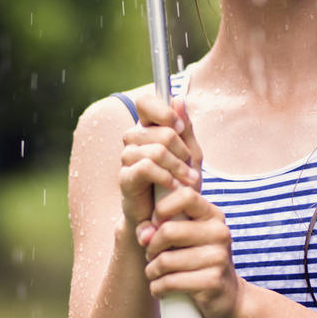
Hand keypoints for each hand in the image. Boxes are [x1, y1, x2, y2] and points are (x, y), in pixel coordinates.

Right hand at [117, 95, 201, 233]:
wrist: (170, 219)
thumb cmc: (179, 184)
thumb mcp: (190, 154)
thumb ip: (185, 128)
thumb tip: (179, 98)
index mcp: (147, 128)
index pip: (145, 102)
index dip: (163, 111)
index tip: (180, 128)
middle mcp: (133, 140)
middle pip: (159, 130)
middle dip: (182, 149)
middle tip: (191, 166)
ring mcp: (127, 159)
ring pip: (155, 150)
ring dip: (178, 166)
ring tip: (189, 180)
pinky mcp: (126, 179)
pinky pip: (146, 167)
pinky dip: (165, 176)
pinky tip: (174, 186)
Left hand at [139, 186, 241, 317]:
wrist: (226, 297)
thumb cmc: (197, 261)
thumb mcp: (184, 238)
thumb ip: (159, 226)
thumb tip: (143, 235)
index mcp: (212, 215)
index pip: (185, 195)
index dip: (162, 208)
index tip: (156, 224)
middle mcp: (219, 232)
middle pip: (168, 231)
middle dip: (151, 247)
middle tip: (151, 256)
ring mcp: (218, 257)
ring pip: (165, 260)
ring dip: (152, 270)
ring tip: (155, 274)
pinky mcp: (212, 281)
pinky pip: (170, 282)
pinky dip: (157, 287)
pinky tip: (160, 288)